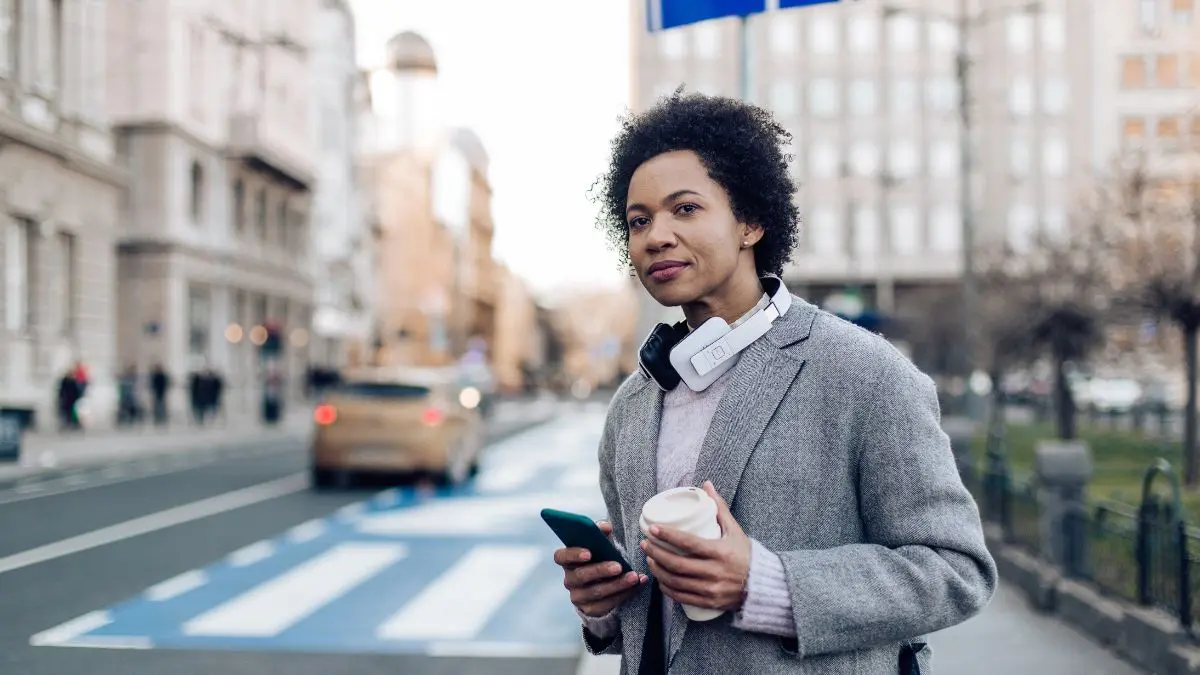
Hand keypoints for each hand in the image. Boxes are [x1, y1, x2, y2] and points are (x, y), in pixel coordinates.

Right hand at [554, 520, 648, 617]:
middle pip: (581, 575)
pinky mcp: (591, 609)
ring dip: (618, 584)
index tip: (589, 553)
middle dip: (601, 570)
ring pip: (597, 592)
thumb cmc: (600, 559)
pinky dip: (625, 593)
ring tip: (634, 577)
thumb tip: (605, 527)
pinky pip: (608, 603)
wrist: (603, 585)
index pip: (561, 556)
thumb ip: (600, 533)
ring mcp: (578, 596)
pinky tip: (638, 584)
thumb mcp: (600, 545)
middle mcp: (570, 579)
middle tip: (619, 566)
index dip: (573, 554)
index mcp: (568, 561)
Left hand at [641, 481, 751, 612]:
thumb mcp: (734, 530)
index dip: (667, 536)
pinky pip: (681, 597)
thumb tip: (706, 485)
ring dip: (658, 570)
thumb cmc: (746, 555)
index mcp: (720, 552)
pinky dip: (667, 589)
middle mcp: (714, 572)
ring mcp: (710, 589)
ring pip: (675, 581)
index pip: (688, 543)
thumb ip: (719, 508)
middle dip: (656, 553)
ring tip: (649, 559)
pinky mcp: (708, 602)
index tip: (653, 529)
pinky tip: (660, 580)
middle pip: (676, 564)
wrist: (762, 585)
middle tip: (646, 544)